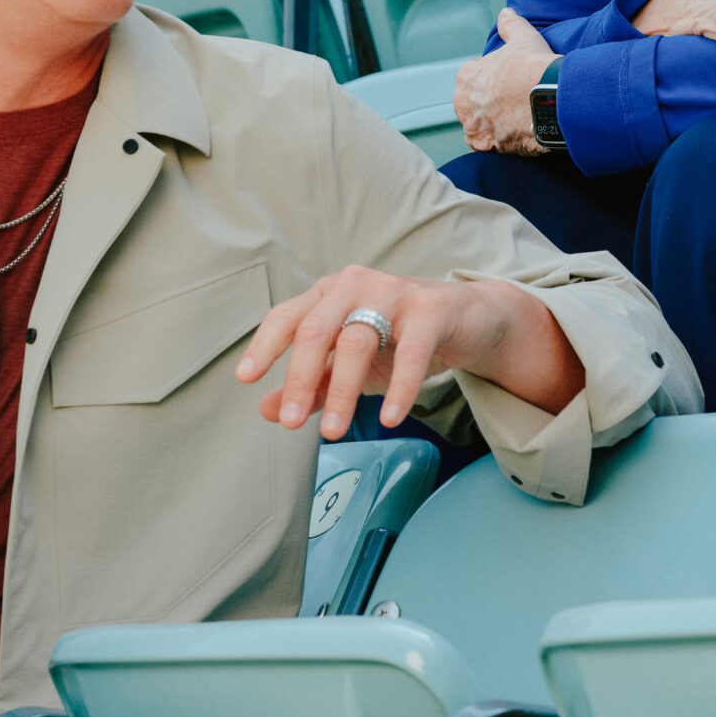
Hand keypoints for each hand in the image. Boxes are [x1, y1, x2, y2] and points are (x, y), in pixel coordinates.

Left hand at [236, 266, 582, 437]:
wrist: (470, 320)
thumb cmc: (401, 339)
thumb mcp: (352, 365)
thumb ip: (314, 384)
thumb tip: (267, 410)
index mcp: (330, 293)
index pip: (287, 316)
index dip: (265, 346)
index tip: (245, 380)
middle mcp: (356, 284)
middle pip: (317, 330)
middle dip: (301, 380)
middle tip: (292, 424)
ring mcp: (395, 292)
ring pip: (358, 341)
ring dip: (343, 392)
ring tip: (332, 432)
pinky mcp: (433, 308)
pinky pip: (412, 350)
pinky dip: (399, 388)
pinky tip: (390, 419)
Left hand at [452, 8, 556, 155]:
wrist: (551, 99)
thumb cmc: (535, 67)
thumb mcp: (523, 37)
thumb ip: (510, 24)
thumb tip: (506, 13)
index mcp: (466, 76)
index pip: (475, 78)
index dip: (495, 79)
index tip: (510, 82)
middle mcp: (463, 102)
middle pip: (474, 103)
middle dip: (489, 102)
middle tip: (513, 101)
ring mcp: (474, 125)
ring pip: (477, 124)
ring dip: (490, 122)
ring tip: (514, 118)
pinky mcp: (486, 145)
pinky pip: (483, 144)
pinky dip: (493, 141)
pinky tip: (510, 133)